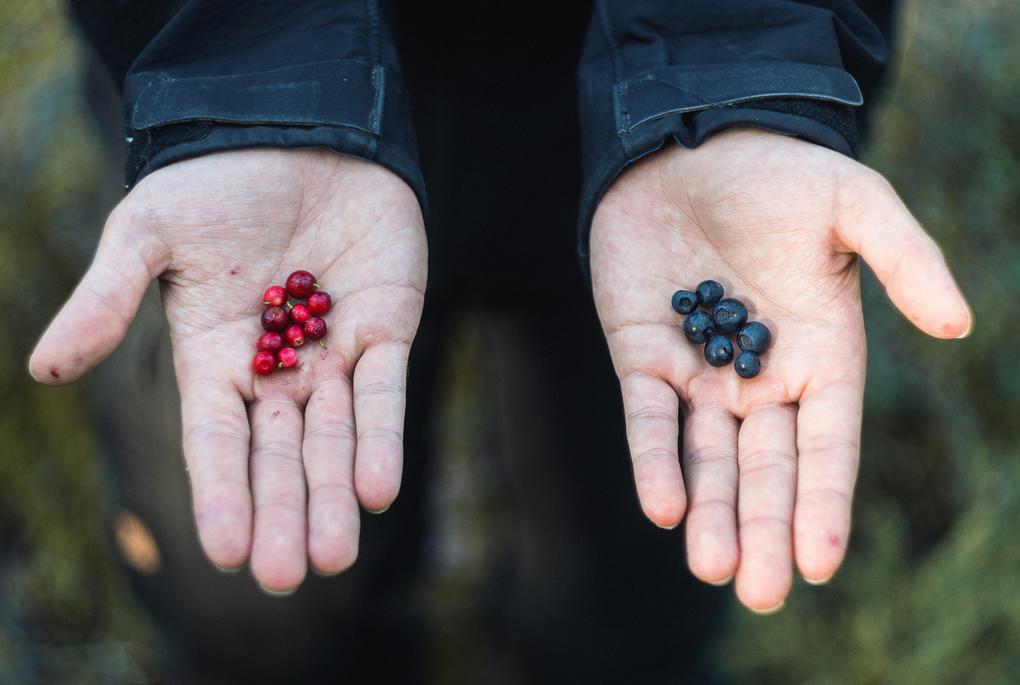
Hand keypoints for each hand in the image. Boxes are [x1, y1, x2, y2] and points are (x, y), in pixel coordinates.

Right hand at [30, 150, 426, 592]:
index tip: (228, 552)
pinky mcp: (386, 329)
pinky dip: (383, 438)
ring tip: (335, 556)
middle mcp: (276, 369)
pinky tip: (378, 490)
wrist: (296, 127)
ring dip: (335, 495)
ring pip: (335, 438)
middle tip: (287, 577)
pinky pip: (385, 393)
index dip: (221, 494)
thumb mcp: (148, 233)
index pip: (216, 440)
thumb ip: (106, 299)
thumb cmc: (216, 180)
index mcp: (214, 358)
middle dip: (284, 513)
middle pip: (278, 455)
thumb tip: (43, 371)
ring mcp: (333, 352)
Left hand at [590, 129, 969, 611]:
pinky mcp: (643, 356)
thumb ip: (906, 259)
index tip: (817, 561)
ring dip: (710, 512)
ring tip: (712, 568)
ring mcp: (700, 372)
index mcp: (822, 355)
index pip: (828, 444)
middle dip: (765, 528)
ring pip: (706, 458)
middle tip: (761, 593)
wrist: (691, 144)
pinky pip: (647, 418)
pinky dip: (653, 460)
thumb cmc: (780, 172)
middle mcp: (762, 378)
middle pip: (767, 468)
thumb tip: (960, 323)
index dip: (823, 502)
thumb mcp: (855, 204)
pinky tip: (662, 506)